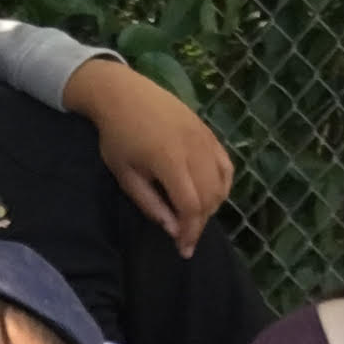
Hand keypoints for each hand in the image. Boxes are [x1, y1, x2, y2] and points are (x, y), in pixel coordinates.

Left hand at [62, 56, 234, 254]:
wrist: (123, 93)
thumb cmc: (117, 136)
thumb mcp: (125, 175)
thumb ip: (150, 204)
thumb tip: (173, 228)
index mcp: (170, 160)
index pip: (191, 206)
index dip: (190, 232)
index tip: (183, 250)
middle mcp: (194, 149)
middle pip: (209, 198)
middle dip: (199, 223)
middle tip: (184, 236)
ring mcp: (205, 139)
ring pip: (222, 184)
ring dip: (211, 206)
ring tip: (193, 216)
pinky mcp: (209, 133)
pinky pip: (226, 166)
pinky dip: (222, 185)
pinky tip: (210, 195)